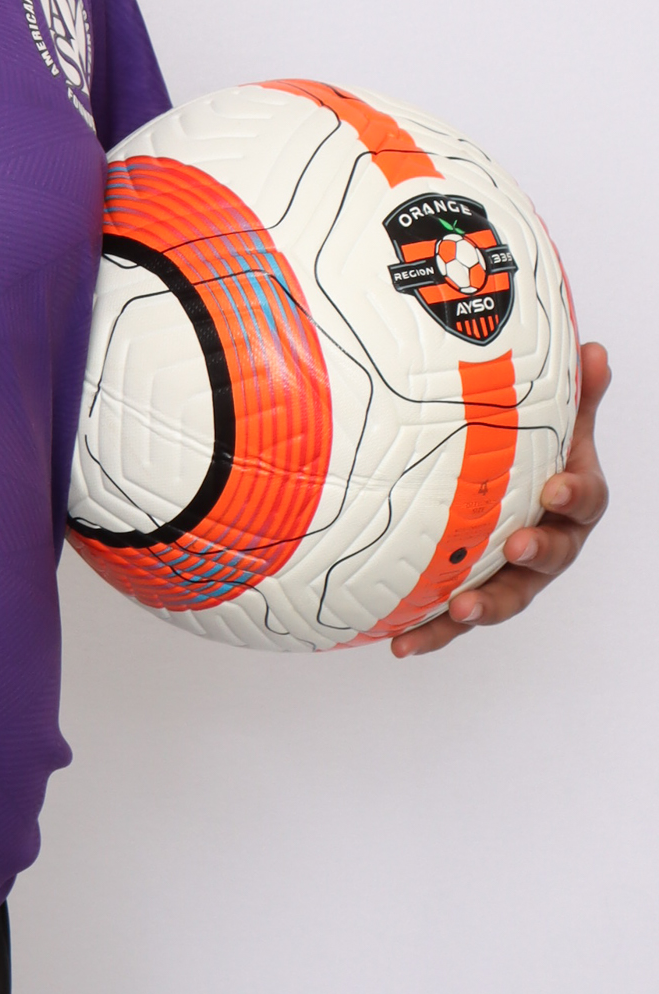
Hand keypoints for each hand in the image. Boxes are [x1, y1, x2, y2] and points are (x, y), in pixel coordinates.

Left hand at [391, 342, 610, 657]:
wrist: (501, 495)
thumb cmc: (531, 457)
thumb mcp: (553, 424)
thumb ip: (573, 395)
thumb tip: (593, 349)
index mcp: (570, 503)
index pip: (584, 499)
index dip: (575, 493)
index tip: (556, 486)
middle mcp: (546, 545)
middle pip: (551, 557)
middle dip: (536, 553)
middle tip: (517, 544)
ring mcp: (510, 576)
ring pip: (506, 596)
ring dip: (486, 606)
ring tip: (462, 610)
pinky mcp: (470, 597)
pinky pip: (454, 620)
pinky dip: (431, 634)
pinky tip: (400, 645)